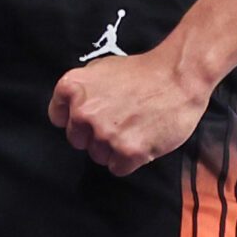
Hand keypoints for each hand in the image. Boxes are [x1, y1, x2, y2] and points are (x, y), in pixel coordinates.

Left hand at [48, 45, 210, 177]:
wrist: (178, 77)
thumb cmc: (143, 71)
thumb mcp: (102, 68)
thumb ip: (83, 90)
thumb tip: (73, 108)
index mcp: (72, 88)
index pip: (58, 118)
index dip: (76, 119)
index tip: (91, 117)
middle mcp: (83, 113)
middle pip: (77, 141)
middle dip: (94, 135)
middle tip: (118, 122)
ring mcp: (105, 134)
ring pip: (98, 156)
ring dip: (113, 149)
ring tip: (134, 129)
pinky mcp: (127, 152)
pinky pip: (117, 168)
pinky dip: (129, 160)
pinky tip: (141, 141)